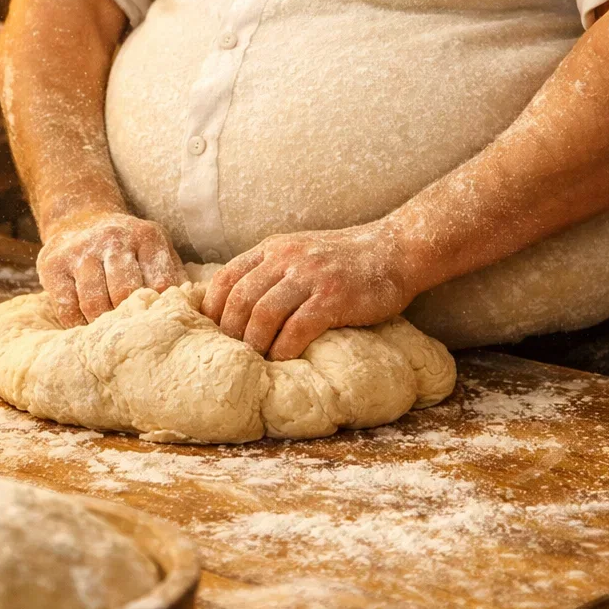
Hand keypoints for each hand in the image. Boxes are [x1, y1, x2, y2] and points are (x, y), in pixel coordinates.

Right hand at [37, 211, 183, 326]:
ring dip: (104, 326)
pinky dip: (79, 325)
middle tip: (135, 341)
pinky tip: (88, 329)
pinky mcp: (54, 265)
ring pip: (96, 303)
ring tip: (111, 339)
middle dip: (131, 321)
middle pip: (126, 293)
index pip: (160, 283)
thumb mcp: (156, 249)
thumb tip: (197, 308)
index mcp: (147, 236)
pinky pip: (68, 307)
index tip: (161, 331)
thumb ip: (175, 276)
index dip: (161, 312)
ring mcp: (81, 250)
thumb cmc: (129, 248)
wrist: (80, 219)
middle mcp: (113, 238)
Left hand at [199, 223, 413, 360]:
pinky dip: (285, 349)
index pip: (226, 277)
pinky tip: (285, 359)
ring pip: (264, 315)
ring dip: (256, 344)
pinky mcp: (333, 297)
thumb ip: (272, 270)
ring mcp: (310, 276)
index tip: (212, 334)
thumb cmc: (346, 260)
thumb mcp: (301, 252)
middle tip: (234, 355)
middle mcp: (287, 257)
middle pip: (240, 299)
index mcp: (274, 248)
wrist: (396, 250)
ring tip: (258, 361)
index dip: (212, 309)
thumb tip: (240, 308)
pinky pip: (297, 328)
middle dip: (232, 333)